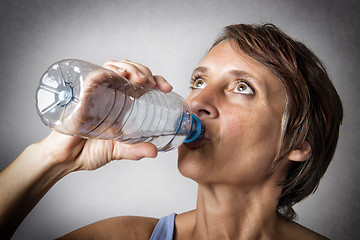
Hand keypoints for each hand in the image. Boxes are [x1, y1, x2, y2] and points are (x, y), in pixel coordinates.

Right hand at [40, 59, 172, 171]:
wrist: (66, 159)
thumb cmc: (89, 152)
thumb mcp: (119, 150)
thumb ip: (135, 150)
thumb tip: (154, 152)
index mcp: (122, 103)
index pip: (141, 83)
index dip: (156, 80)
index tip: (166, 88)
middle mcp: (110, 93)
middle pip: (129, 70)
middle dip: (144, 71)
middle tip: (152, 83)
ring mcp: (96, 91)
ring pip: (114, 66)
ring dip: (130, 67)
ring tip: (140, 79)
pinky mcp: (82, 93)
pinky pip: (94, 75)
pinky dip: (108, 72)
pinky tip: (120, 76)